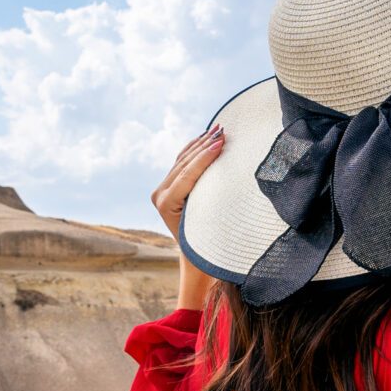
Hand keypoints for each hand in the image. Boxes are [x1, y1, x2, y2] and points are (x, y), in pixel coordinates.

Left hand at [155, 126, 225, 311]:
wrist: (196, 260)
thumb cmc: (207, 248)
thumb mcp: (210, 228)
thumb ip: (213, 208)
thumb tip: (230, 189)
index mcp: (165, 204)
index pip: (187, 174)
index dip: (204, 157)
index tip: (221, 143)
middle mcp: (159, 195)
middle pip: (184, 163)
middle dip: (205, 146)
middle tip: (223, 132)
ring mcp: (162, 189)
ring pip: (182, 160)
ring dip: (201, 143)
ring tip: (218, 130)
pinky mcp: (168, 186)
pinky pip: (181, 161)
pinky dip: (194, 148)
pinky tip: (205, 136)